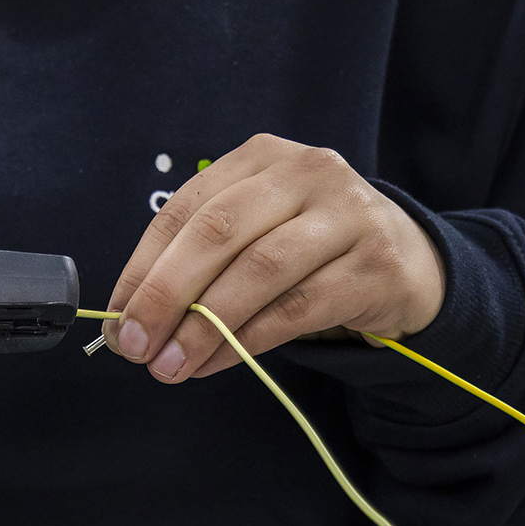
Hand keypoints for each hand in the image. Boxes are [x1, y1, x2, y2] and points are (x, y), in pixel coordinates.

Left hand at [104, 135, 444, 380]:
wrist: (409, 264)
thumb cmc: (311, 252)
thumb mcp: (256, 235)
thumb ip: (200, 265)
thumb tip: (129, 321)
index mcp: (261, 159)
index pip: (185, 210)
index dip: (142, 267)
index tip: (115, 319)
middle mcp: (306, 173)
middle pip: (217, 234)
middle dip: (165, 296)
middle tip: (134, 348)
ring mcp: (346, 215)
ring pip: (257, 272)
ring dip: (203, 327)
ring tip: (170, 366)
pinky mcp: (374, 265)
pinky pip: (295, 309)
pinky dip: (246, 342)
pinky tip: (214, 364)